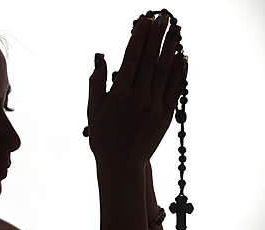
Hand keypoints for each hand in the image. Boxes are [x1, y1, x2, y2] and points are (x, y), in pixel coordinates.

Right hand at [87, 15, 186, 169]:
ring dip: (170, 50)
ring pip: (164, 73)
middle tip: (162, 18)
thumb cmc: (104, 139)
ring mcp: (154, 107)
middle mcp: (139, 98)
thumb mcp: (93, 111)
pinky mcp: (165, 116)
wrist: (122, 165)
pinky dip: (179, 74)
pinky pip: (174, 91)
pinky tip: (182, 59)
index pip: (131, 59)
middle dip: (156, 37)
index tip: (144, 21)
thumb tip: (100, 59)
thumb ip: (97, 84)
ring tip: (175, 32)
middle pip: (150, 61)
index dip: (138, 38)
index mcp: (119, 95)